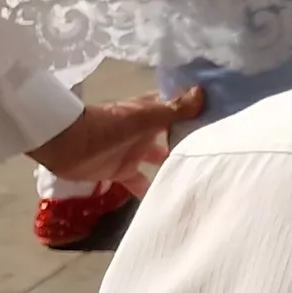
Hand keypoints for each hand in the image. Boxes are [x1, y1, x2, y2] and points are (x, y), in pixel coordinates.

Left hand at [26, 86, 205, 182]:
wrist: (66, 145)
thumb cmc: (107, 126)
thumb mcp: (144, 116)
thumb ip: (173, 108)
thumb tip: (204, 92)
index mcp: (152, 113)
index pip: (180, 110)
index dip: (198, 112)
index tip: (225, 120)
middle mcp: (146, 131)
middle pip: (172, 136)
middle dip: (189, 143)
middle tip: (218, 155)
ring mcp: (133, 151)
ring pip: (159, 159)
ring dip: (172, 167)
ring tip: (198, 179)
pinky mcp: (120, 171)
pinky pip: (140, 182)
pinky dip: (150, 190)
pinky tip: (167, 200)